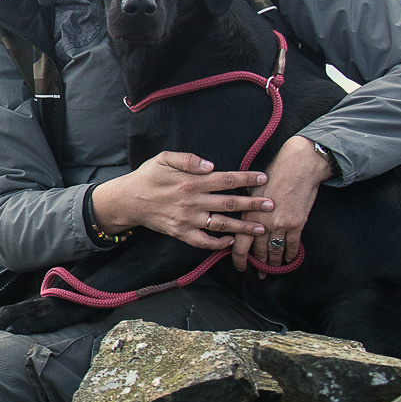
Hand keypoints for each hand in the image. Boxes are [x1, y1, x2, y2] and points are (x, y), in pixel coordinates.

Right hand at [91, 152, 272, 250]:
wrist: (128, 200)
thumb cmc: (148, 176)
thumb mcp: (164, 158)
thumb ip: (189, 159)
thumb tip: (211, 165)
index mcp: (191, 181)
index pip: (226, 179)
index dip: (247, 179)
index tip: (264, 178)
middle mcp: (192, 201)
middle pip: (230, 203)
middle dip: (253, 204)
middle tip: (272, 205)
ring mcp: (188, 220)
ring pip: (222, 224)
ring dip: (243, 227)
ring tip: (261, 228)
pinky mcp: (181, 233)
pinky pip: (204, 241)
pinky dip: (219, 243)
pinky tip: (231, 241)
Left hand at [232, 137, 332, 271]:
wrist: (298, 166)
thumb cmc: (274, 174)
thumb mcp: (253, 191)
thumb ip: (247, 209)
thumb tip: (242, 223)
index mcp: (248, 214)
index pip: (239, 245)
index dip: (239, 260)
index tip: (241, 268)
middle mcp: (262, 222)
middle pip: (258, 252)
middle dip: (259, 265)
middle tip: (260, 273)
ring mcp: (280, 225)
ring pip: (275, 252)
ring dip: (274, 263)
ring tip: (274, 269)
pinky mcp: (296, 224)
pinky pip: (292, 246)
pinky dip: (291, 254)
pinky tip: (289, 258)